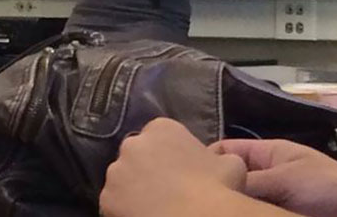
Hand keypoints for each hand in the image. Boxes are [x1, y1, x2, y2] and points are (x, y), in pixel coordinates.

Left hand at [100, 118, 246, 216]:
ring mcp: (116, 171)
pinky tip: (143, 216)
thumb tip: (218, 161)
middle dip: (147, 170)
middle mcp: (134, 143)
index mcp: (161, 128)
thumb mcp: (230, 163)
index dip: (169, 156)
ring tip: (153, 208)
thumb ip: (218, 156)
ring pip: (123, 180)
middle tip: (165, 191)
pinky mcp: (106, 199)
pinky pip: (114, 205)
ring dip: (134, 190)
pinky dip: (125, 212)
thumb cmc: (217, 188)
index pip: (160, 137)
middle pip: (138, 155)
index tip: (180, 172)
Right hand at [209, 139, 336, 216]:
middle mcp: (261, 175)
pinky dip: (244, 215)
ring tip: (211, 211)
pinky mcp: (275, 216)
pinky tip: (231, 216)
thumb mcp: (288, 178)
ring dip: (230, 205)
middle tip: (200, 202)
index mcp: (263, 154)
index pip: (226, 151)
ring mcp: (268, 198)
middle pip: (229, 178)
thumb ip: (253, 182)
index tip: (193, 176)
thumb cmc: (326, 185)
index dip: (207, 159)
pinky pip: (254, 214)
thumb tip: (218, 186)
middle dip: (216, 187)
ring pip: (240, 200)